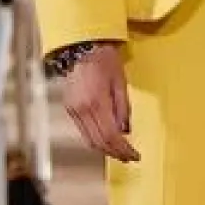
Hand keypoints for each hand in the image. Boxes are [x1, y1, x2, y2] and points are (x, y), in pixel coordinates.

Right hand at [64, 44, 139, 163]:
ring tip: (119, 153)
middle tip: (129, 158)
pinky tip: (106, 140)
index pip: (111, 135)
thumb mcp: (120, 81)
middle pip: (99, 142)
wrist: (80, 46)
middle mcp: (82, 110)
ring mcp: (73, 110)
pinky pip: (83, 131)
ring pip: (89, 140)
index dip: (124, 149)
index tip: (135, 156)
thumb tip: (125, 131)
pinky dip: (95, 140)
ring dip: (105, 150)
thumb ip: (123, 108)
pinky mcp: (69, 109)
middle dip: (115, 153)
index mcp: (97, 102)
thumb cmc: (104, 59)